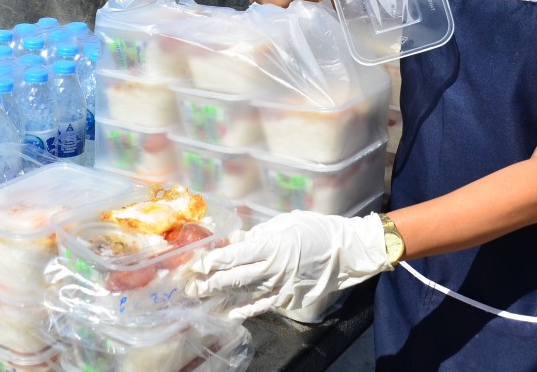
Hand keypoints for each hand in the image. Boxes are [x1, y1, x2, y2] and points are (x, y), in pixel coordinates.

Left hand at [184, 211, 389, 319]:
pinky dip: (244, 310)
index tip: (196, 264)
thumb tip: (236, 240)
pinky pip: (263, 305)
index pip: (235, 255)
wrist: (347, 252)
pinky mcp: (289, 299)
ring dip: (221, 297)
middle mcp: (273, 268)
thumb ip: (259, 234)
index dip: (213, 261)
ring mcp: (281, 286)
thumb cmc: (317, 231)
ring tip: (201, 300)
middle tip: (190, 287)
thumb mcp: (286, 223)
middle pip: (234, 278)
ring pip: (245, 293)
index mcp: (271, 245)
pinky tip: (229, 312)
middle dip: (209, 282)